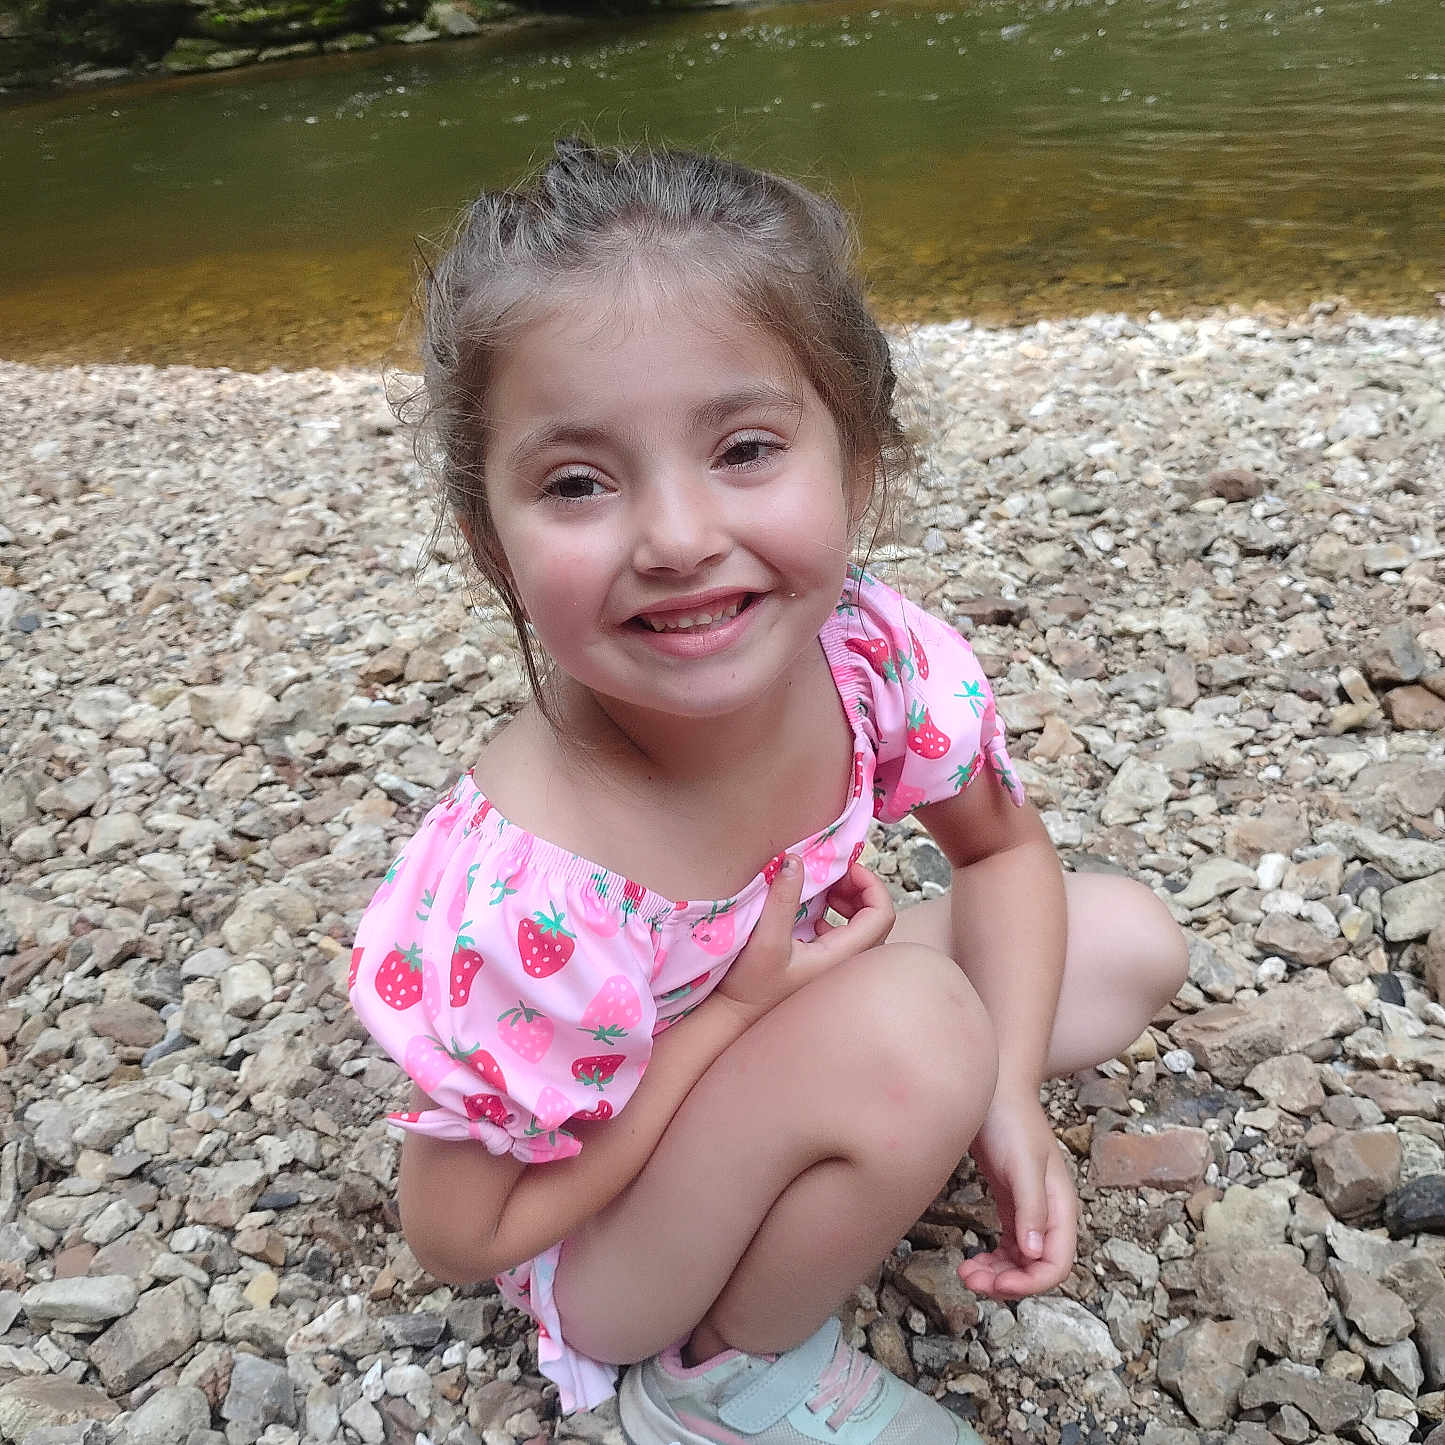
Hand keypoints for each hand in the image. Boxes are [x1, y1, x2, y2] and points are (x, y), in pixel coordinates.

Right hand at [714, 858, 894, 1024]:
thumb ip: (782, 899)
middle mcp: (847, 965)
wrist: (735, 1018)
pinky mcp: (825, 969)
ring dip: (850, 902)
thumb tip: (795, 860)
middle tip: (832, 875)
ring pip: (864, 928)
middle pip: (877, 919)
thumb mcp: (764, 939)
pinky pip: (848, 938)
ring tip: (824, 891)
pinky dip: (839, 918)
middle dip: (859, 889)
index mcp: (841, 957)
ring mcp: (837, 969)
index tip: (843, 867)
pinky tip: (814, 915)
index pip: (881, 914)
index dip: (869, 883)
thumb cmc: (749, 985)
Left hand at [957, 1090, 1077, 1300]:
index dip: (1030, 1283)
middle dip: (1008, 1282)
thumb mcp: (1022, 1162)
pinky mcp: (1011, 1201)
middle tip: (970, 1280)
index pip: (1057, 1263)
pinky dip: (994, 1258)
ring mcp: (1030, 1207)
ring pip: (1021, 1260)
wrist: (993, 1086)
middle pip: (1038, 1267)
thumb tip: (1032, 1253)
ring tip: (967, 1272)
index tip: (996, 1285)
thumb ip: (1031, 1206)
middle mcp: (1050, 1212)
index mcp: (1061, 1206)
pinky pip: (1009, 1244)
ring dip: (998, 1274)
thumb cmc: (1010, 1120)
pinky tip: (973, 1259)